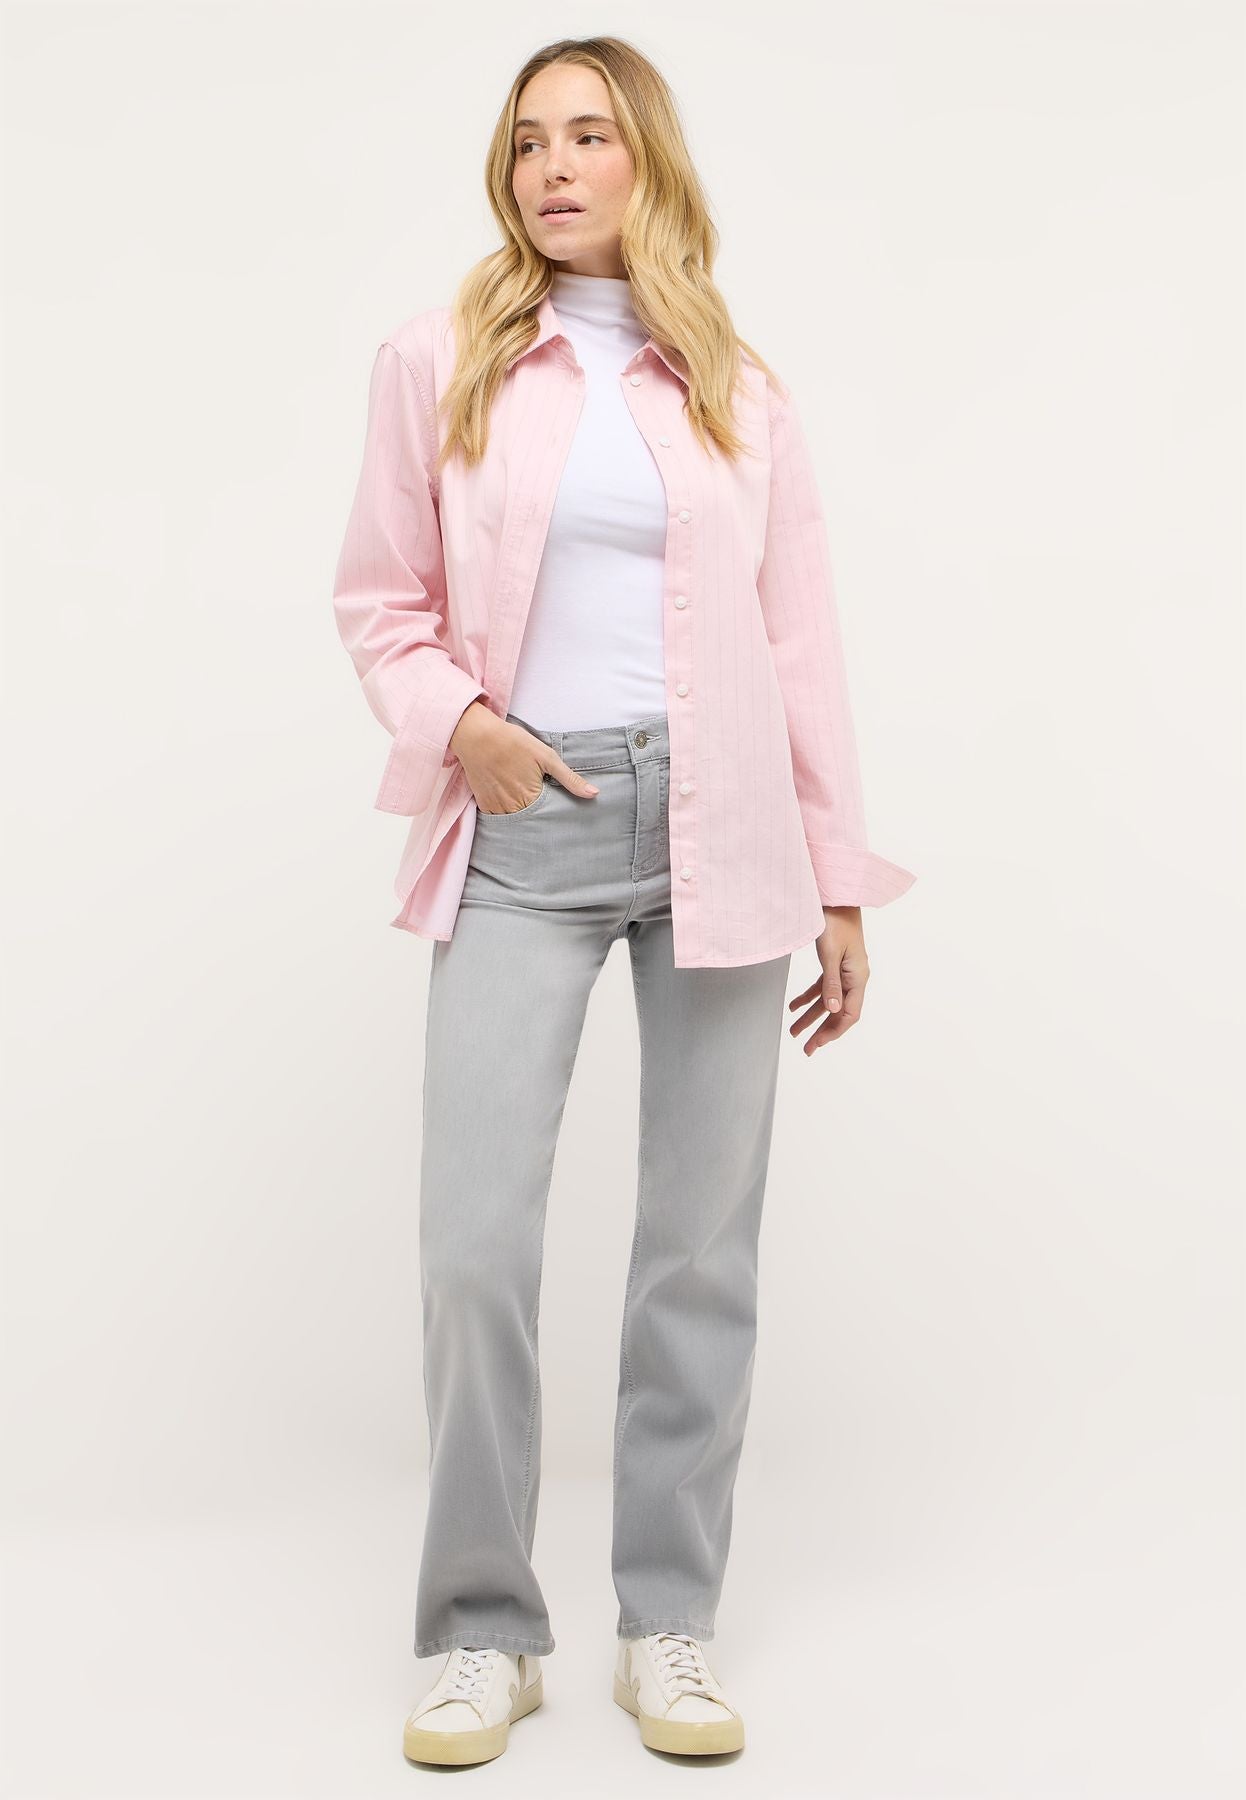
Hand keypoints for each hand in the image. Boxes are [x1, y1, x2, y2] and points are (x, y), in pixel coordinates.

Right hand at [449, 703, 599, 813]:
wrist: (477, 736)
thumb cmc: (514, 742)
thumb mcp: (546, 756)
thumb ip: (570, 779)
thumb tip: (593, 794)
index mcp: (532, 797)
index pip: (549, 817)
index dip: (555, 815)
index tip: (559, 813)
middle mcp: (513, 807)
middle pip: (532, 823)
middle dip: (539, 820)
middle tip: (543, 811)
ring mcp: (497, 807)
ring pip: (515, 822)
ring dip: (522, 819)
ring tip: (528, 810)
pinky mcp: (484, 803)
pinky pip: (497, 818)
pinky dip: (506, 815)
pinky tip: (511, 805)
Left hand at [788, 906, 868, 1054]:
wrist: (835, 896)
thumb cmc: (835, 921)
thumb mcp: (831, 954)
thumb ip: (831, 983)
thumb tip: (833, 1011)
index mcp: (858, 977)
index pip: (849, 1014)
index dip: (833, 1031)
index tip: (816, 1043)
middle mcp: (854, 977)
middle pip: (839, 1011)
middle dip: (821, 1030)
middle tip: (806, 1048)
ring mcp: (845, 970)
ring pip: (828, 1001)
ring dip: (811, 1016)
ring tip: (793, 1031)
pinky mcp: (834, 963)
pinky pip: (822, 987)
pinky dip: (808, 998)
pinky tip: (793, 1006)